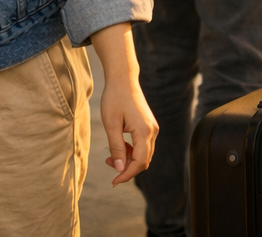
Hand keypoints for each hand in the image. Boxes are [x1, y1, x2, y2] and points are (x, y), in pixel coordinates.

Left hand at [90, 23, 158, 184]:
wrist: (123, 79)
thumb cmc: (115, 99)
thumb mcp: (111, 124)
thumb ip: (116, 147)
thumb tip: (119, 168)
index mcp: (144, 131)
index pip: (139, 162)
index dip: (126, 174)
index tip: (114, 181)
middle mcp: (152, 131)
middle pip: (144, 160)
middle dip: (127, 168)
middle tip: (109, 167)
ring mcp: (152, 128)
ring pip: (143, 154)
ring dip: (128, 160)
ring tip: (110, 157)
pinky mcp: (148, 125)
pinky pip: (143, 145)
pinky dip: (131, 151)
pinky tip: (119, 147)